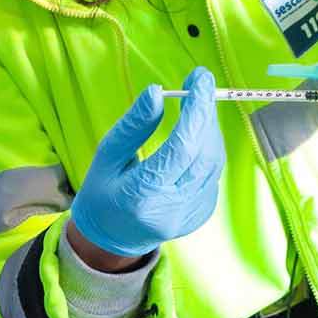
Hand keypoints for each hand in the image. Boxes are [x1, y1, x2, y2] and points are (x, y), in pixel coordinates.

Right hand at [69, 67, 225, 257]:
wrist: (110, 238)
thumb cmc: (103, 192)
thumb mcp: (107, 155)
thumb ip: (134, 125)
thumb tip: (158, 92)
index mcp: (142, 194)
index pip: (182, 146)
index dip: (196, 109)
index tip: (200, 79)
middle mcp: (171, 208)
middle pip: (204, 152)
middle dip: (206, 113)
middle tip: (200, 84)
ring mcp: (190, 215)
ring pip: (214, 162)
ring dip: (209, 129)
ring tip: (196, 106)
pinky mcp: (201, 214)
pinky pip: (212, 173)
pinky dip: (207, 149)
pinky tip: (194, 136)